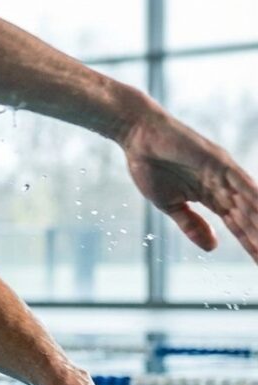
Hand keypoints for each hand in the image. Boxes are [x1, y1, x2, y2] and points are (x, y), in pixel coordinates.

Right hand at [123, 107, 257, 263]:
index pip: (237, 225)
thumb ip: (191, 224)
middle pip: (248, 218)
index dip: (249, 243)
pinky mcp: (218, 161)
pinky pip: (241, 182)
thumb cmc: (150, 166)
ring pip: (250, 203)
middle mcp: (223, 186)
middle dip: (257, 238)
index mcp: (212, 197)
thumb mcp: (170, 204)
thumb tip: (212, 247)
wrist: (138, 137)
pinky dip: (254, 196)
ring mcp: (223, 173)